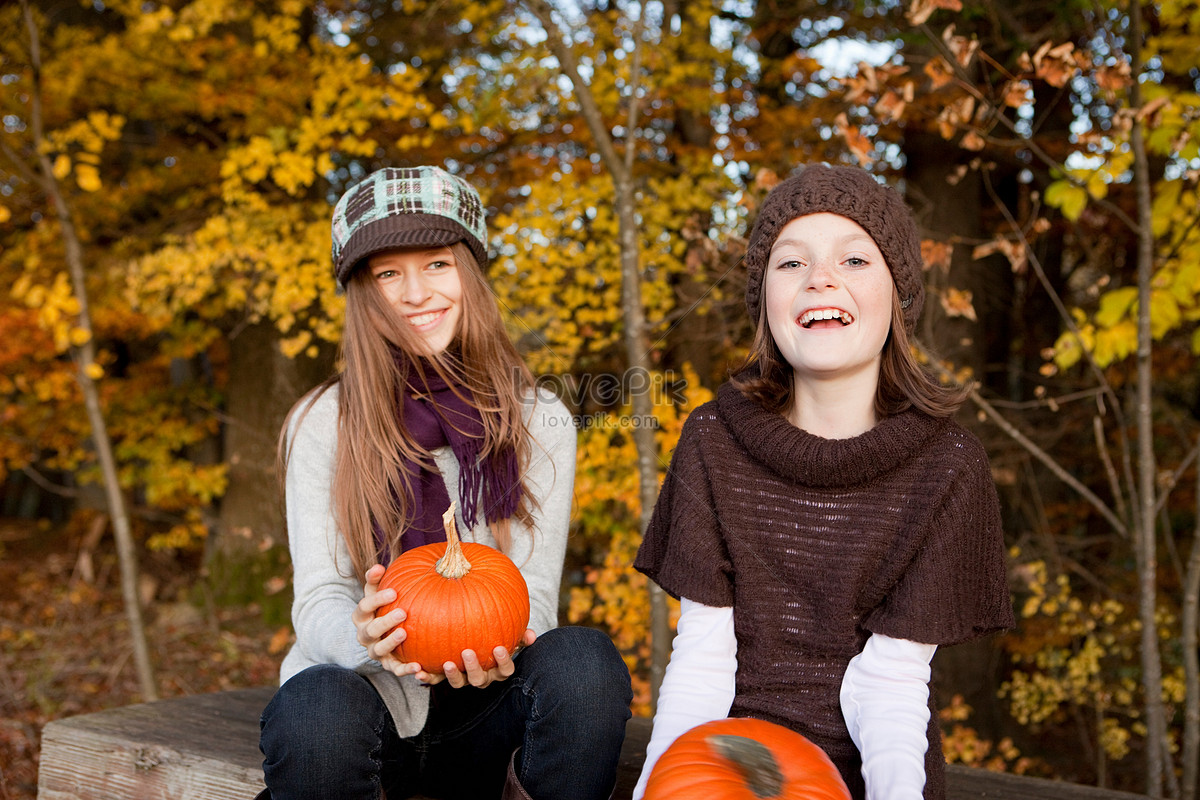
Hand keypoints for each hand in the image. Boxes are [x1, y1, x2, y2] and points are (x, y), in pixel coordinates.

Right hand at [351, 564, 421, 678]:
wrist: (377, 635)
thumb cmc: (381, 607)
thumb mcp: (376, 593)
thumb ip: (376, 580)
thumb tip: (378, 566)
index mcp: (361, 615)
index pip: (364, 606)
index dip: (377, 600)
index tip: (394, 592)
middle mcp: (364, 634)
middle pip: (370, 630)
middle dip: (385, 621)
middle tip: (402, 612)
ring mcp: (374, 651)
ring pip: (378, 650)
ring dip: (390, 643)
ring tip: (404, 633)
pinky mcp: (387, 664)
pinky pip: (394, 669)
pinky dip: (405, 670)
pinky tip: (419, 667)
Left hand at [428, 628, 536, 688]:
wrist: (475, 637)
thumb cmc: (498, 635)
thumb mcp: (510, 634)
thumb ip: (520, 634)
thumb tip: (532, 635)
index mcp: (498, 668)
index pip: (505, 670)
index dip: (504, 661)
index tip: (500, 647)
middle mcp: (482, 676)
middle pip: (480, 679)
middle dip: (473, 668)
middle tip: (467, 651)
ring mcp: (464, 677)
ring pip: (460, 683)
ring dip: (452, 675)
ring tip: (447, 663)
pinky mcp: (446, 675)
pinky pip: (437, 679)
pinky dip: (428, 676)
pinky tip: (418, 669)